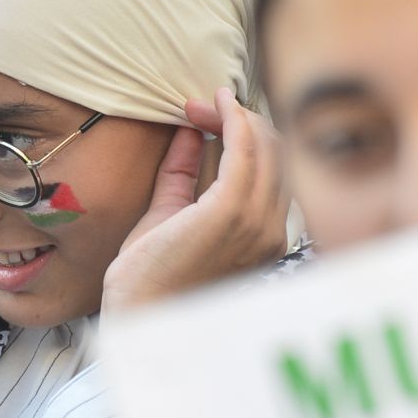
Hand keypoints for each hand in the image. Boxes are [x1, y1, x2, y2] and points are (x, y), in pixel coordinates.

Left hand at [102, 88, 289, 312]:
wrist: (139, 314)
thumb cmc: (151, 276)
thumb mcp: (170, 215)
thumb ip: (182, 175)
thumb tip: (189, 133)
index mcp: (265, 236)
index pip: (277, 170)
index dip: (249, 135)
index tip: (209, 117)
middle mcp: (271, 231)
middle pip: (278, 153)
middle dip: (242, 120)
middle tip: (201, 107)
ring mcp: (256, 223)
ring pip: (266, 147)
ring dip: (234, 116)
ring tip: (204, 104)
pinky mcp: (230, 214)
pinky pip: (245, 152)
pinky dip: (233, 121)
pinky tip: (216, 107)